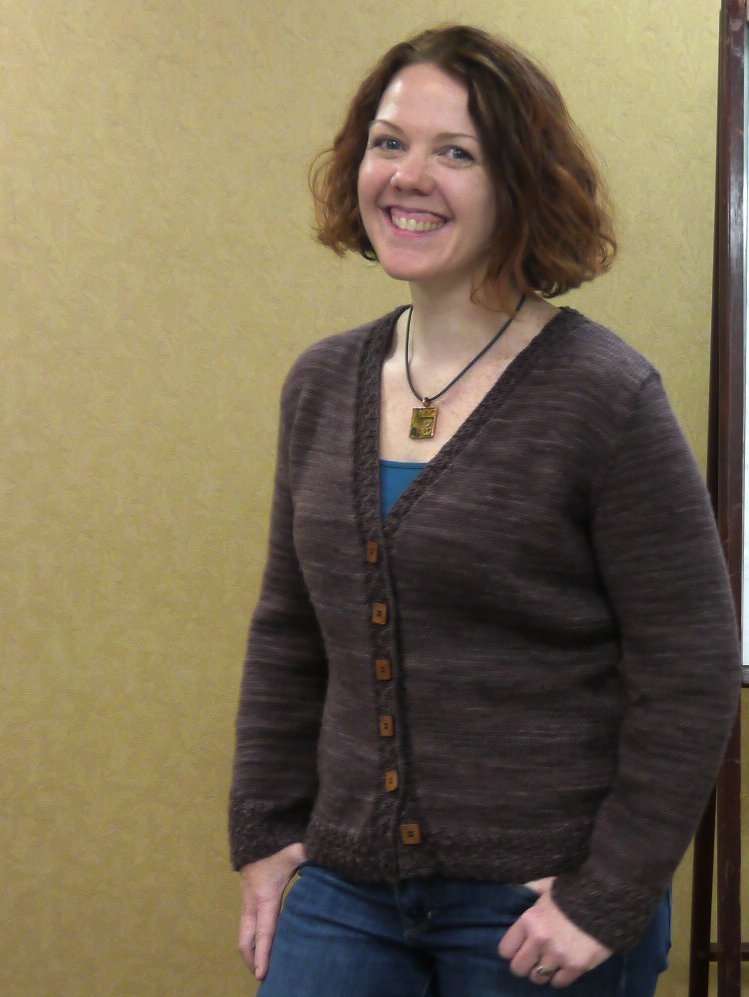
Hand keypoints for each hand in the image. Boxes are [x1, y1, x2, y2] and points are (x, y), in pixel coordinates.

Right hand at [237, 841, 305, 979]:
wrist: (252, 839)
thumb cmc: (276, 848)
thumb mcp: (295, 851)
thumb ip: (312, 855)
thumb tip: (331, 855)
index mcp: (265, 898)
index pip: (264, 932)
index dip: (263, 954)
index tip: (262, 974)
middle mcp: (252, 904)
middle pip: (246, 941)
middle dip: (252, 960)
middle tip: (263, 976)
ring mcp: (246, 904)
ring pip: (243, 936)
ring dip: (250, 952)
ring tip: (263, 967)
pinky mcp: (246, 902)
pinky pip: (245, 928)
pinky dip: (250, 941)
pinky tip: (262, 947)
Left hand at [498, 877, 612, 987]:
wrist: (605, 901)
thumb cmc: (574, 891)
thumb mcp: (548, 886)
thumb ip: (533, 889)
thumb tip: (521, 887)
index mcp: (529, 920)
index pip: (505, 949)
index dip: (512, 950)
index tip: (519, 949)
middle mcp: (539, 940)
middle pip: (518, 968)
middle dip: (524, 965)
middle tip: (533, 959)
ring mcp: (557, 955)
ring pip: (537, 978)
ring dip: (542, 972)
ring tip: (550, 962)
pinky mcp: (576, 966)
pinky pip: (558, 983)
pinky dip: (560, 977)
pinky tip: (564, 966)